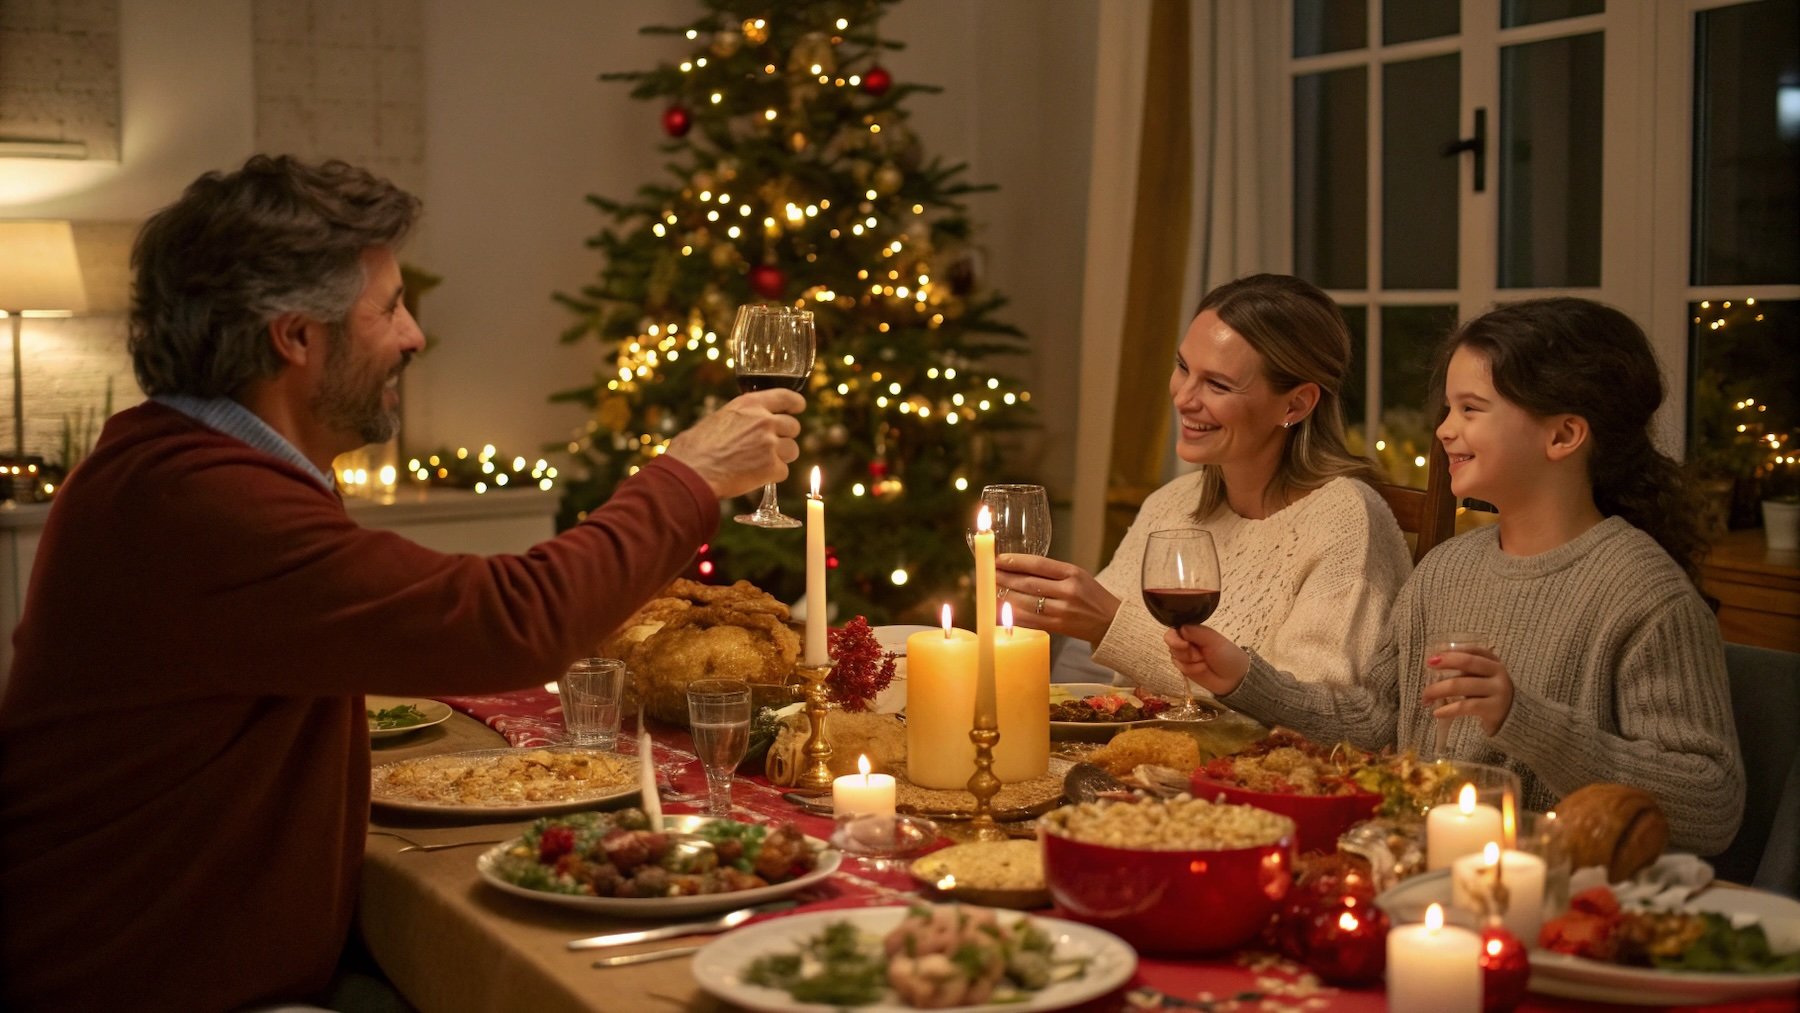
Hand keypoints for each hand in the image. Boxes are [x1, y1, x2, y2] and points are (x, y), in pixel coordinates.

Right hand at [665, 390, 803, 497]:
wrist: (691, 472)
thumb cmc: (695, 448)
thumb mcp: (718, 418)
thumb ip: (741, 418)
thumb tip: (747, 424)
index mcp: (750, 404)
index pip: (786, 397)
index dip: (795, 404)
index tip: (797, 408)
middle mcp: (764, 421)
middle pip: (793, 426)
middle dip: (784, 437)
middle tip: (769, 446)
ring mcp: (770, 444)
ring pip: (792, 450)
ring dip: (781, 457)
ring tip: (759, 463)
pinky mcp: (772, 467)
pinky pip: (783, 471)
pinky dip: (772, 476)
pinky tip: (754, 476)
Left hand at [993, 553, 1119, 643]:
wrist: (1111, 622)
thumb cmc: (1091, 596)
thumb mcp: (1077, 575)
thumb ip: (1051, 572)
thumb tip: (1016, 568)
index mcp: (1073, 573)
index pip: (1038, 564)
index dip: (1015, 561)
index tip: (999, 559)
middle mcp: (1068, 591)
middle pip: (1028, 583)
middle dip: (1005, 578)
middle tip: (989, 573)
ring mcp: (1063, 611)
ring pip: (1026, 602)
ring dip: (1005, 596)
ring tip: (992, 590)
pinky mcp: (1058, 627)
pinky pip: (1029, 620)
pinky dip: (1012, 615)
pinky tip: (1001, 610)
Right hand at [1162, 624, 1249, 695]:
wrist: (1233, 677)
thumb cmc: (1226, 654)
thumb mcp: (1213, 640)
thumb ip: (1195, 632)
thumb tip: (1179, 627)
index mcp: (1193, 631)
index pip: (1173, 630)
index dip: (1175, 638)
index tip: (1185, 645)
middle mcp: (1186, 641)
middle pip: (1171, 644)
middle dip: (1185, 652)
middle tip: (1200, 656)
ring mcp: (1184, 656)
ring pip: (1175, 657)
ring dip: (1189, 662)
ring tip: (1204, 662)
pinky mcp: (1185, 668)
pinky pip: (1179, 668)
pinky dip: (1191, 669)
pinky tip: (1202, 669)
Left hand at [1421, 648, 1513, 736]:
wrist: (1512, 719)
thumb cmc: (1489, 695)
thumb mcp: (1483, 678)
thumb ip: (1466, 670)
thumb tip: (1434, 663)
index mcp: (1494, 662)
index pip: (1473, 650)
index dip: (1453, 650)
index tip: (1433, 654)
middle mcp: (1498, 673)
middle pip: (1468, 663)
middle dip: (1445, 662)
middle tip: (1428, 665)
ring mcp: (1498, 691)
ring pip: (1461, 685)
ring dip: (1437, 690)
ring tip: (1425, 698)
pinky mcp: (1494, 709)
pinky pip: (1466, 706)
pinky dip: (1448, 710)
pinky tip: (1437, 713)